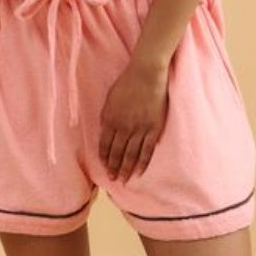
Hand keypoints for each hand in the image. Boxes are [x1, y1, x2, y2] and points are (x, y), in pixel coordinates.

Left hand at [98, 57, 168, 181]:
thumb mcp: (110, 98)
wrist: (146, 74)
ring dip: (126, 169)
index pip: (104, 144)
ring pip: (131, 155)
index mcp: (110, 119)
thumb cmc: (127, 83)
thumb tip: (105, 130)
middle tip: (112, 179)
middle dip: (113, 167)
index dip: (104, 157)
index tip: (103, 166)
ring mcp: (139, 129)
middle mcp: (123, 127)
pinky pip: (147, 151)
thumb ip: (106, 116)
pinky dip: (142, 163)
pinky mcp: (153, 129)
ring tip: (123, 180)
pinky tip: (138, 172)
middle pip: (117, 152)